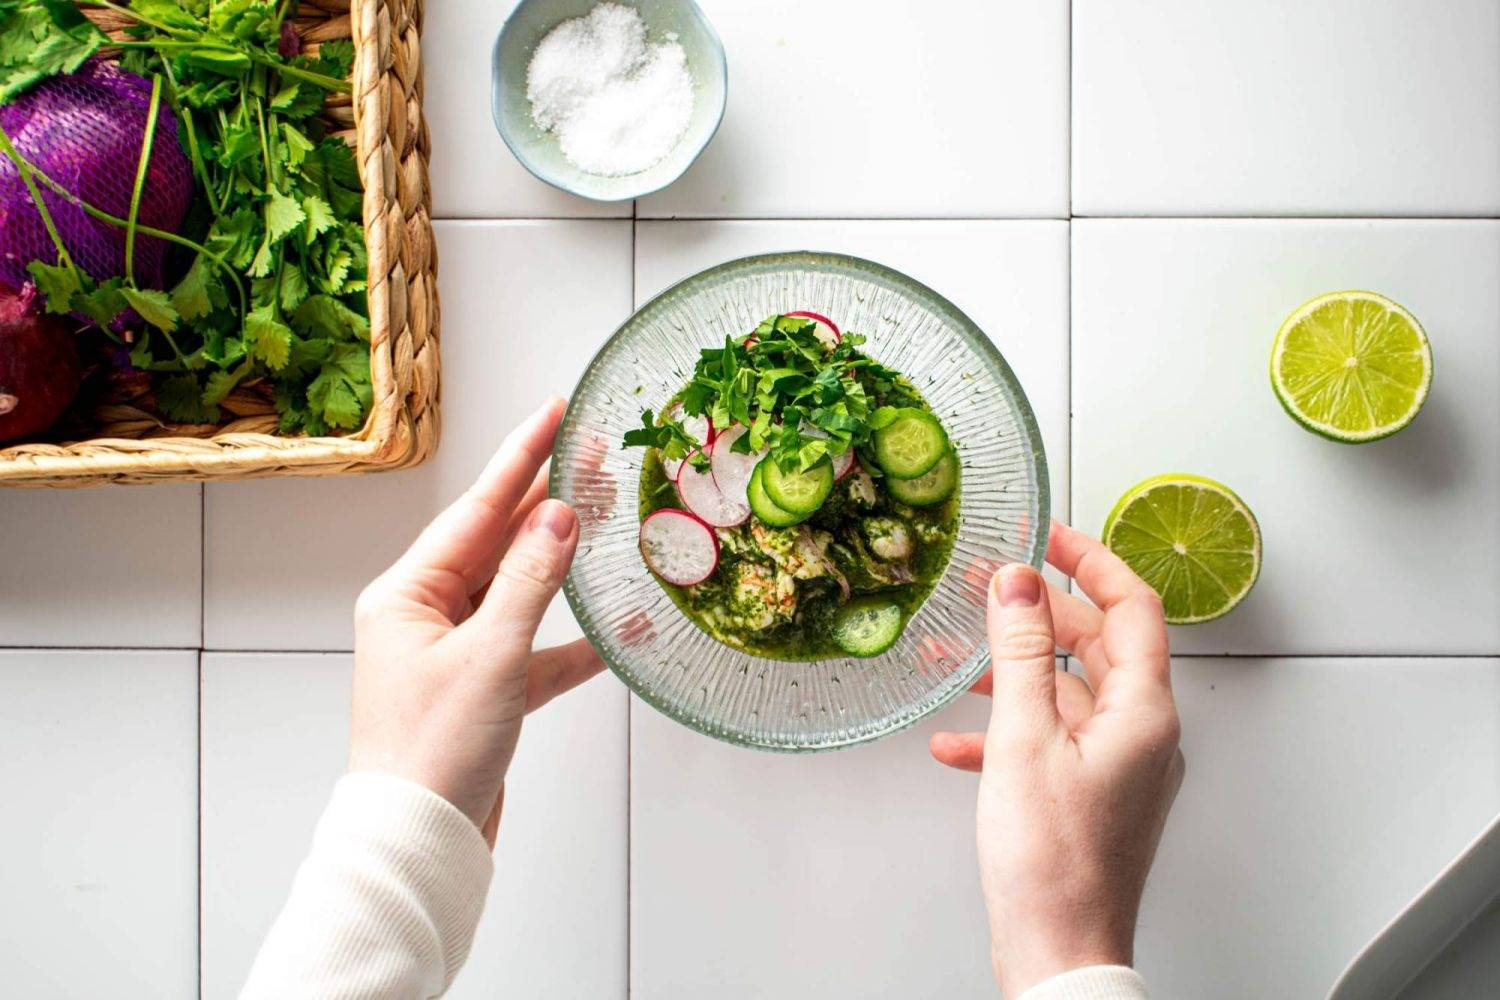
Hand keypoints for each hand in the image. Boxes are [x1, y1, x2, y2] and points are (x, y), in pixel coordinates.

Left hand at [348, 398, 603, 844]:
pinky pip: (535, 653)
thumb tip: (560, 516)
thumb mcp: (489, 655)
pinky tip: (616, 629)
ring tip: (604, 517)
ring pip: (519, 592)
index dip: (520, 458)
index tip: (554, 414)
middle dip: (545, 499)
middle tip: (591, 453)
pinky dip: (573, 643)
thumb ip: (530, 581)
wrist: (419, 842)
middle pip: (497, 542)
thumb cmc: (432, 753)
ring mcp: (455, 655)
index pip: (476, 509)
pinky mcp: (484, 694)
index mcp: (407, 595)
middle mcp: (426, 616)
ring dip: (562, 564)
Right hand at [931, 521, 1184, 996]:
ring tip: (959, 656)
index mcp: (1143, 712)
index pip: (1133, 607)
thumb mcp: (1024, 740)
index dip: (1092, 560)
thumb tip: (1018, 583)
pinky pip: (1051, 740)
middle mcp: (1141, 734)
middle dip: (1040, 613)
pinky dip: (1007, 729)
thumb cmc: (1054, 866)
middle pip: (1098, 645)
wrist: (1059, 952)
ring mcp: (1118, 767)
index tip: (1051, 534)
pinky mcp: (1090, 795)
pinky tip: (957, 743)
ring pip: (1067, 693)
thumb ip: (1022, 653)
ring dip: (1014, 672)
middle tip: (991, 587)